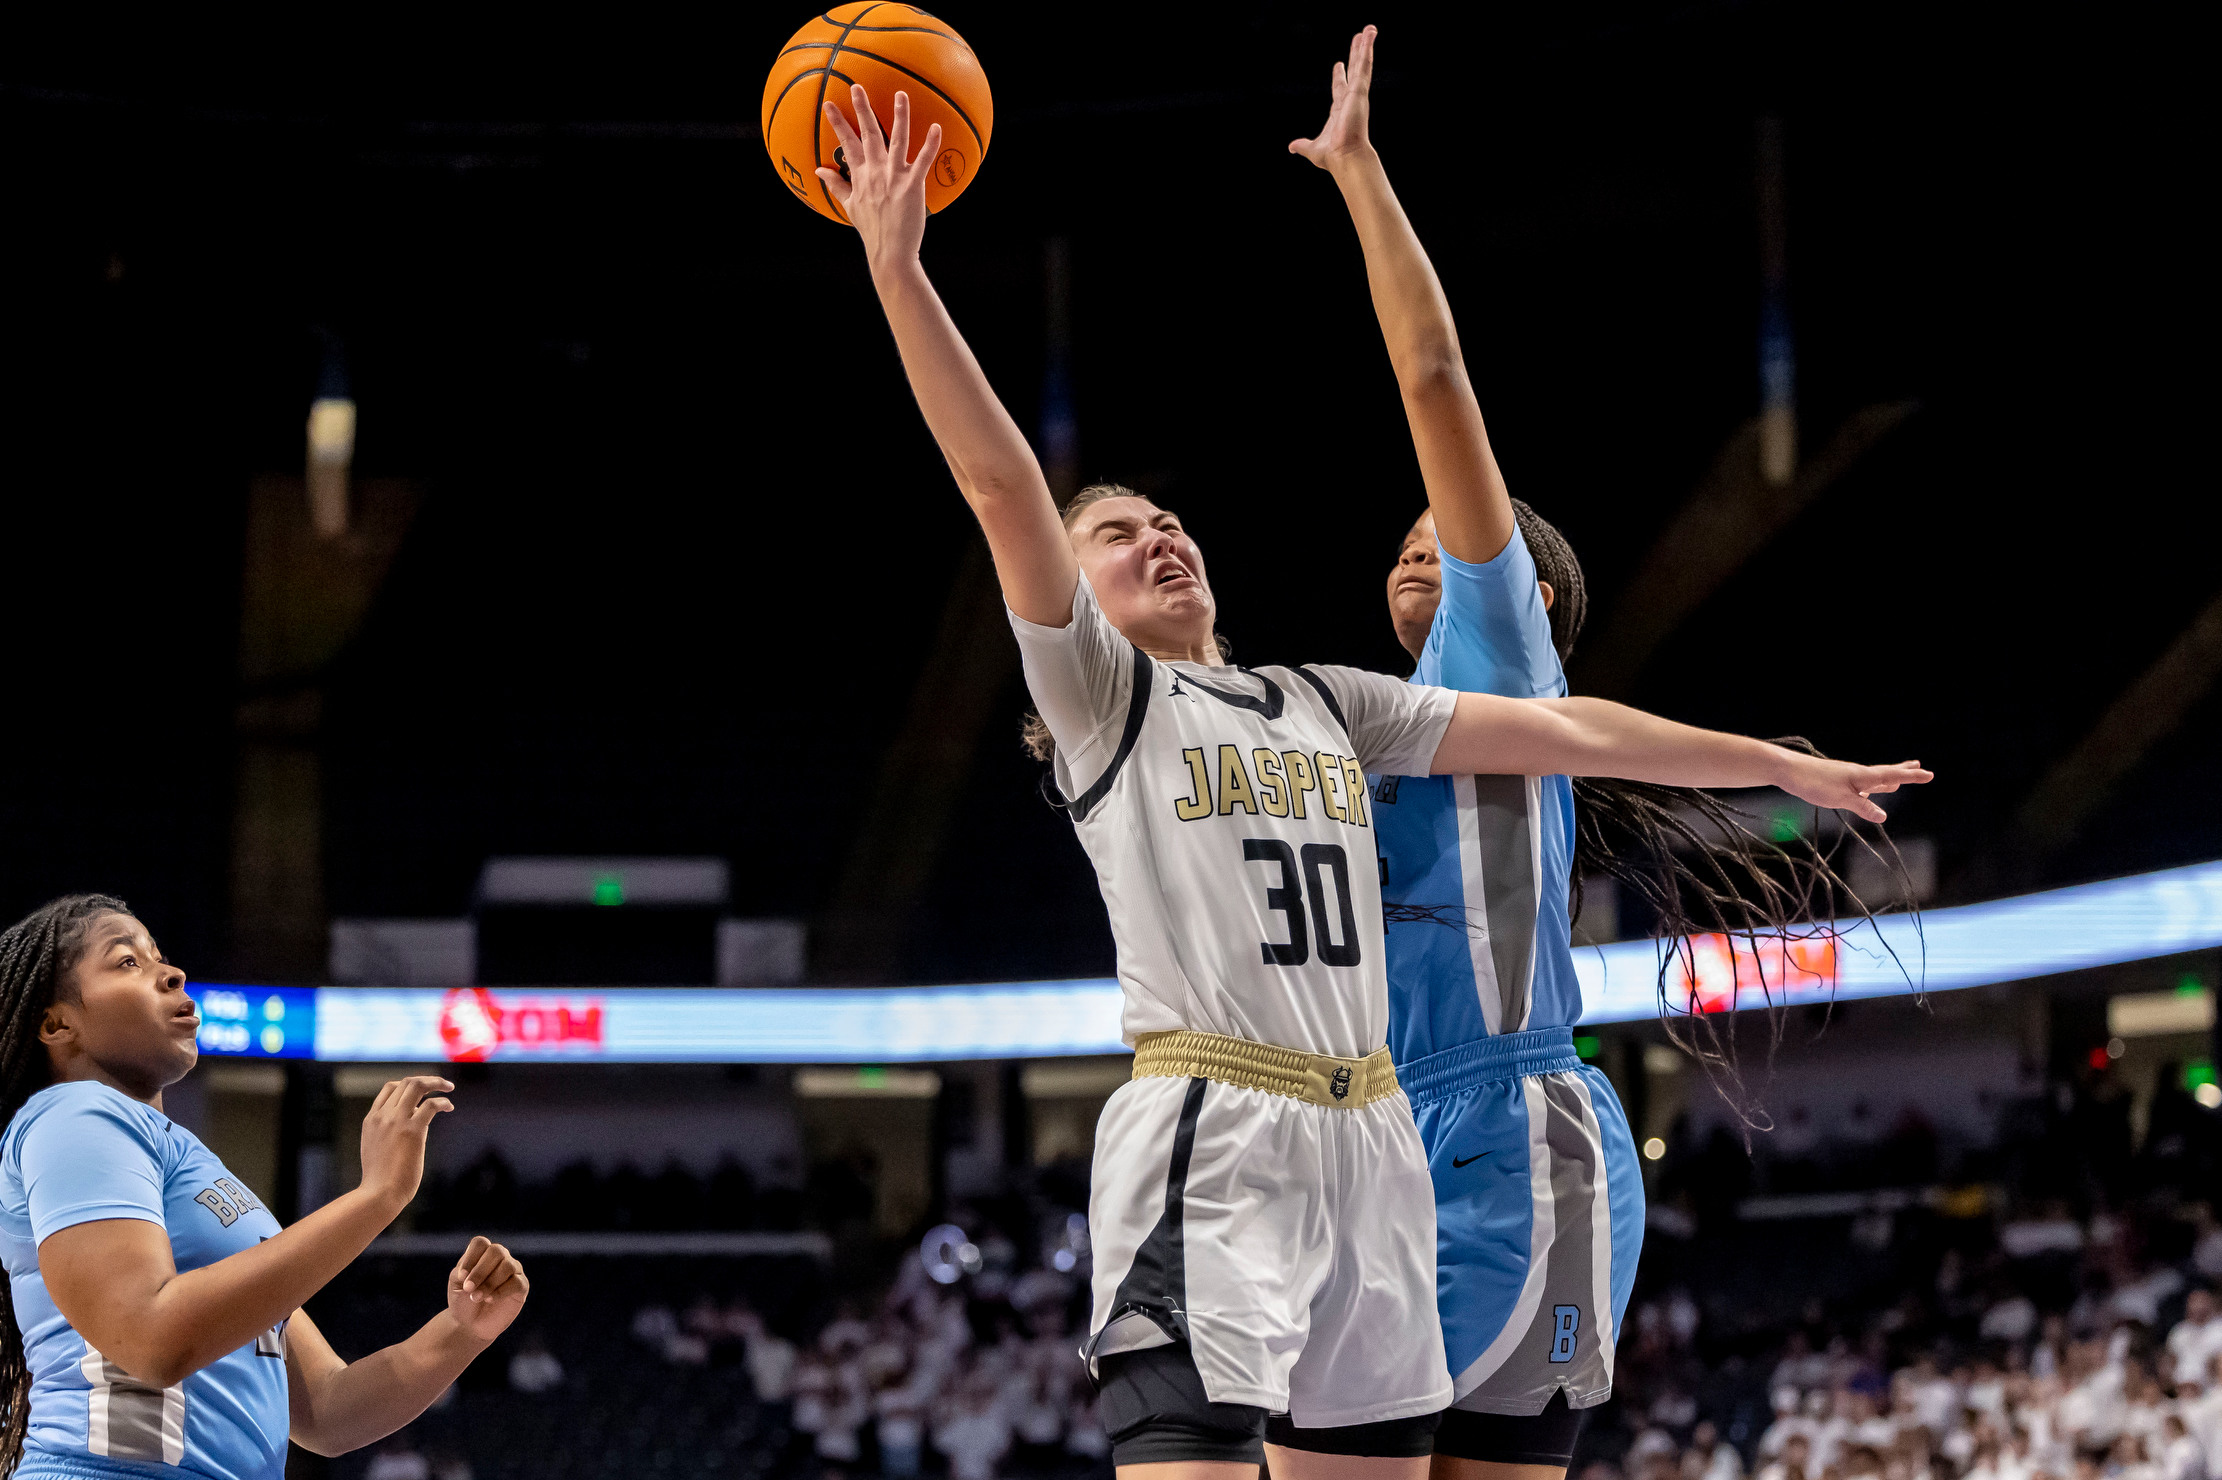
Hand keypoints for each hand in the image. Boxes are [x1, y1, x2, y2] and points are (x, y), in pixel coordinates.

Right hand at [357, 1075, 453, 1213]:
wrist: (378, 1194)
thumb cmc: (381, 1178)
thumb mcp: (376, 1148)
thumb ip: (387, 1132)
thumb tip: (412, 1120)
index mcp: (371, 1120)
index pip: (390, 1088)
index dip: (409, 1084)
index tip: (424, 1090)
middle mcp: (382, 1116)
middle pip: (406, 1082)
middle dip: (427, 1079)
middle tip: (443, 1084)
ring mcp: (396, 1121)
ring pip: (417, 1086)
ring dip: (437, 1083)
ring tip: (449, 1088)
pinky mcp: (412, 1131)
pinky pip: (431, 1105)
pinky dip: (443, 1102)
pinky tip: (449, 1107)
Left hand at [444, 1236, 527, 1343]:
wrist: (470, 1325)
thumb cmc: (462, 1302)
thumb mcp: (456, 1284)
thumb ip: (463, 1271)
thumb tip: (476, 1268)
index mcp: (482, 1254)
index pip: (481, 1243)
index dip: (471, 1257)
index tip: (460, 1277)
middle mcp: (500, 1258)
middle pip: (496, 1251)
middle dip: (480, 1271)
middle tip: (468, 1288)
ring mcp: (513, 1271)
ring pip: (507, 1266)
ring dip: (489, 1282)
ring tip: (476, 1297)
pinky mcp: (522, 1286)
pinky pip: (516, 1282)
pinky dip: (501, 1291)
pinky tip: (490, 1299)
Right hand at [818, 86, 943, 273]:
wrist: (889, 252)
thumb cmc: (872, 230)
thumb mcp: (849, 206)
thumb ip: (836, 185)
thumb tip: (819, 171)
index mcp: (860, 176)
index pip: (846, 143)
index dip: (838, 122)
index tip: (828, 104)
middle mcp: (875, 172)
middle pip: (869, 134)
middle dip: (861, 109)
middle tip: (856, 86)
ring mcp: (894, 178)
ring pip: (897, 140)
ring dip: (900, 116)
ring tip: (901, 94)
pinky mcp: (912, 186)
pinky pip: (923, 161)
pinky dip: (930, 145)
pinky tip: (937, 127)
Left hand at [1289, 26, 1377, 172]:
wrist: (1345, 157)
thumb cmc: (1332, 157)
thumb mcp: (1312, 149)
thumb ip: (1303, 145)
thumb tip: (1292, 147)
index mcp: (1339, 111)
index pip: (1340, 88)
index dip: (1340, 76)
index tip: (1340, 64)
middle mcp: (1350, 100)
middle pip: (1354, 71)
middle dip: (1356, 55)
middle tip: (1359, 39)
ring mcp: (1357, 94)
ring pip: (1363, 65)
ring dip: (1366, 46)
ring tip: (1369, 29)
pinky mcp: (1360, 90)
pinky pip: (1364, 65)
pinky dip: (1367, 49)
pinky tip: (1369, 35)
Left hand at [1778, 755, 1932, 823]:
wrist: (1788, 770)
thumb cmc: (1814, 783)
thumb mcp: (1840, 798)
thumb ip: (1862, 806)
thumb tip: (1884, 816)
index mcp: (1862, 776)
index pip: (1892, 775)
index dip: (1910, 776)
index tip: (1929, 773)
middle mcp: (1857, 773)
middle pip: (1885, 772)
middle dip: (1903, 771)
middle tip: (1919, 766)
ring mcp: (1847, 776)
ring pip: (1873, 776)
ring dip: (1889, 776)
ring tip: (1899, 776)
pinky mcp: (1836, 779)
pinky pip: (1861, 782)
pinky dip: (1872, 784)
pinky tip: (1867, 789)